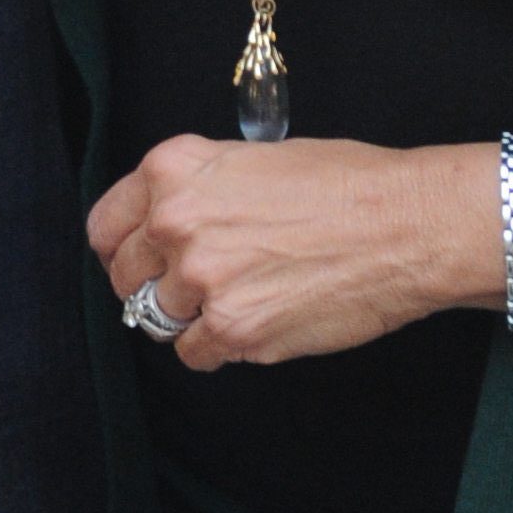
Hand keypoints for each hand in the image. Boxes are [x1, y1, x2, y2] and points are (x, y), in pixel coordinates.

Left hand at [87, 132, 488, 372]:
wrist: (406, 225)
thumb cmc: (345, 184)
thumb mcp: (253, 158)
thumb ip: (199, 189)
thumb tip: (171, 223)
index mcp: (174, 171)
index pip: (106, 225)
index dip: (121, 249)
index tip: (136, 262)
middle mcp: (175, 222)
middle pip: (126, 277)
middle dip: (153, 286)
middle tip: (192, 289)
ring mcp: (201, 280)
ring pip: (157, 320)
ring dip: (187, 319)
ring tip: (232, 304)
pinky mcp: (233, 329)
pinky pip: (195, 354)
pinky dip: (218, 348)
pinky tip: (254, 324)